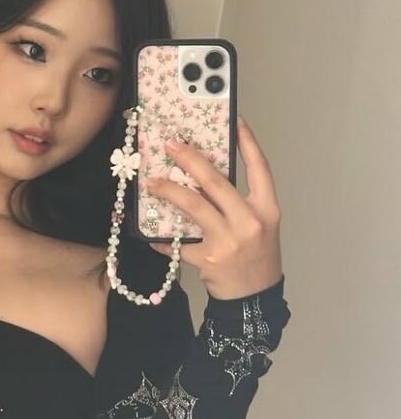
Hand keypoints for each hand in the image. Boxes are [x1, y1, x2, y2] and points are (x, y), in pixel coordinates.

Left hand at [145, 117, 282, 299]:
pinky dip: (163, 239)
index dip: (247, 141)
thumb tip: (205, 178)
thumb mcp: (259, 226)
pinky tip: (152, 235)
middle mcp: (250, 221)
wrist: (254, 299)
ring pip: (194, 206)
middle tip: (171, 145)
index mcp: (266, 209)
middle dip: (190, 159)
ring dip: (169, 191)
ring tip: (152, 183)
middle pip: (217, 182)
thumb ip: (239, 203)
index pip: (259, 167)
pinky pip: (180, 243)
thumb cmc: (256, 258)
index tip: (234, 119)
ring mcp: (229, 240)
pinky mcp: (209, 259)